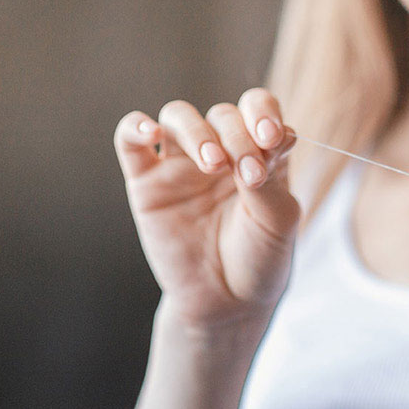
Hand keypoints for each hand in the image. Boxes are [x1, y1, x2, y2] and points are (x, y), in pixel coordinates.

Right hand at [113, 88, 298, 326]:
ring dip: (197, 132)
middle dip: (236, 136)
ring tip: (212, 165)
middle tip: (245, 172)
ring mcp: (181, 163)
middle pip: (222, 114)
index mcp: (259, 151)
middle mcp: (220, 149)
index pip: (258, 107)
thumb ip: (269, 180)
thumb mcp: (278, 221)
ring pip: (179, 116)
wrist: (226, 301)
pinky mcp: (146, 181)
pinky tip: (150, 132)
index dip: (263, 114)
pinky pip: (130, 139)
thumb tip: (256, 144)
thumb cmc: (259, 258)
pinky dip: (135, 126)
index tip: (271, 139)